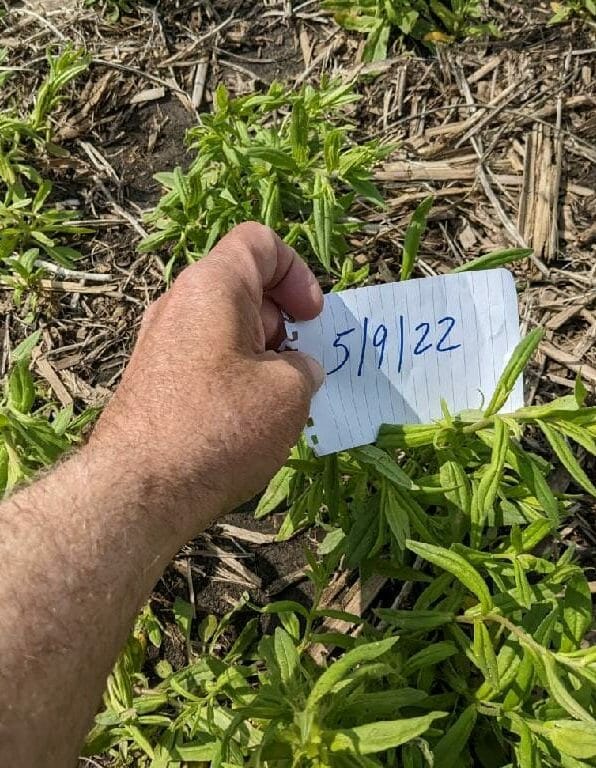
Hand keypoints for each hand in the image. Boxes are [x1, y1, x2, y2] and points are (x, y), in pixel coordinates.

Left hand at [89, 222, 323, 539]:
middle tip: (303, 365)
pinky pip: (205, 357)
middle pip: (244, 287)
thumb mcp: (289, 393)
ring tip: (281, 398)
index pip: (259, 243)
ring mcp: (160, 342)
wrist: (139, 489)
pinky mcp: (153, 378)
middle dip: (284, 320)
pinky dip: (235, 373)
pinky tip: (249, 417)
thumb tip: (297, 367)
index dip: (297, 271)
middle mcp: (179, 303)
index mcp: (213, 286)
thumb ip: (305, 366)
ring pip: (225, 327)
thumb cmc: (221, 426)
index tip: (312, 318)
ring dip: (262, 352)